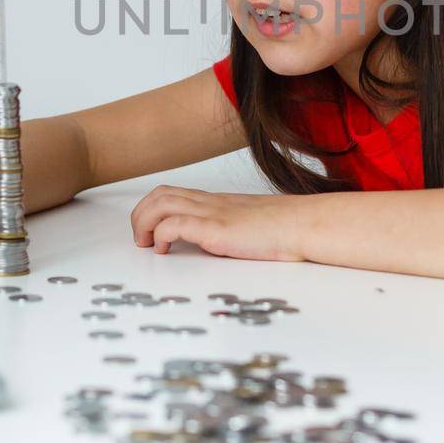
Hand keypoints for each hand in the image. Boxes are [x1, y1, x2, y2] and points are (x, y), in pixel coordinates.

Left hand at [129, 185, 305, 260]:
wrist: (302, 224)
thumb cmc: (283, 228)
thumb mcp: (246, 225)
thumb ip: (226, 229)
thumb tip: (212, 244)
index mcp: (215, 201)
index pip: (172, 192)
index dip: (153, 209)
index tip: (151, 231)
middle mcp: (209, 202)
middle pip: (159, 194)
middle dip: (141, 215)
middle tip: (143, 239)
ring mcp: (211, 213)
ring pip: (160, 203)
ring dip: (144, 223)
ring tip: (148, 245)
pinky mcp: (215, 228)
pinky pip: (174, 223)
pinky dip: (161, 236)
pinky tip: (166, 250)